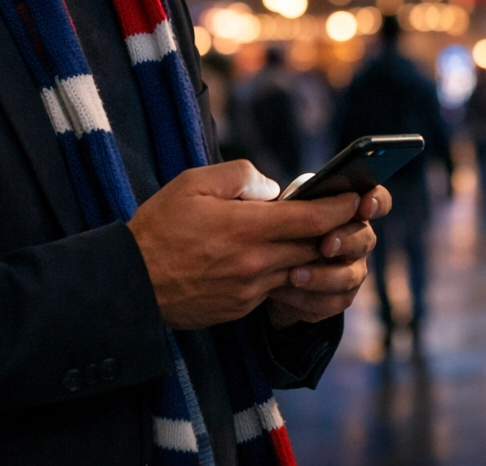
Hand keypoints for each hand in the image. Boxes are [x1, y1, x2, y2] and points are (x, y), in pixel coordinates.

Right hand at [127, 160, 361, 329]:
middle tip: (350, 215)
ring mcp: (249, 290)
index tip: (356, 198)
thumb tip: (272, 189)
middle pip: (314, 248)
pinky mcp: (239, 309)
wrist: (129, 284)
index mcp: (247, 228)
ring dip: (311, 255)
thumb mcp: (195, 183)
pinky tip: (277, 258)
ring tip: (319, 236)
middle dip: (335, 232)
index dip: (340, 208)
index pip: (313, 220)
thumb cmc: (158, 228)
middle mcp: (255, 263)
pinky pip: (273, 288)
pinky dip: (282, 272)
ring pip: (297, 270)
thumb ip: (241, 177)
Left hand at [265, 185, 392, 328]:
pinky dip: (308, 298)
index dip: (377, 201)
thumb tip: (286, 194)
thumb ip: (294, 196)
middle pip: (365, 239)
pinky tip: (283, 292)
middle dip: (345, 241)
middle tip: (325, 245)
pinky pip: (333, 302)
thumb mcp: (285, 206)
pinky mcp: (339, 297)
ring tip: (294, 275)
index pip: (377, 200)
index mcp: (350, 210)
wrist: (270, 271)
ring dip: (323, 276)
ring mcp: (353, 269)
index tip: (364, 205)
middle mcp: (358, 238)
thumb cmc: (283, 228)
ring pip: (350, 276)